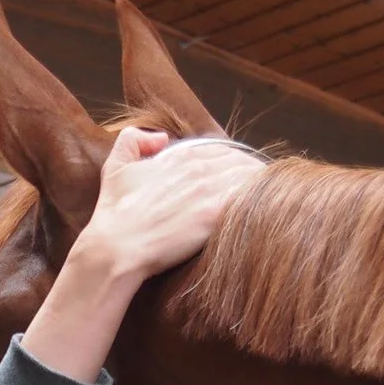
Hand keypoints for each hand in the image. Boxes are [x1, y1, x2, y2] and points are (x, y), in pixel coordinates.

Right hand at [75, 127, 263, 286]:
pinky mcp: (214, 217)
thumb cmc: (114, 213)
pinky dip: (259, 201)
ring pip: (250, 178)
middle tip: (260, 187)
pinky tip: (264, 211)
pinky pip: (249, 200)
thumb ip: (134, 140)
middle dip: (250, 172)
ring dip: (261, 186)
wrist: (116, 247)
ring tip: (269, 198)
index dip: (234, 161)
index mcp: (181, 155)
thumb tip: (161, 138)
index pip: (223, 150)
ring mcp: (209, 192)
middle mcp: (199, 169)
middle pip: (241, 163)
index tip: (239, 173)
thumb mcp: (115, 166)